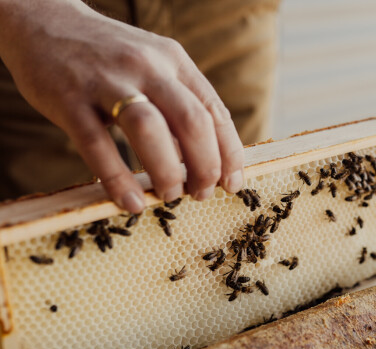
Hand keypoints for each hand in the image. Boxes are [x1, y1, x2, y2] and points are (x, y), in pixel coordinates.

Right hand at [0, 0, 244, 212]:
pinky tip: (131, 202)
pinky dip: (117, 179)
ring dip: (168, 172)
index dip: (229, 154)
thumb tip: (206, 158)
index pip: (215, 112)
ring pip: (150, 130)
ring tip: (169, 196)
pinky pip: (96, 145)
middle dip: (205, 167)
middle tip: (201, 194)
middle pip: (192, 121)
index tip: (232, 185)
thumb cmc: (110, 58)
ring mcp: (107, 81)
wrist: (43, 20)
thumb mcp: (155, 65)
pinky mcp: (69, 98)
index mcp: (174, 60)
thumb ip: (180, 104)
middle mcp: (147, 67)